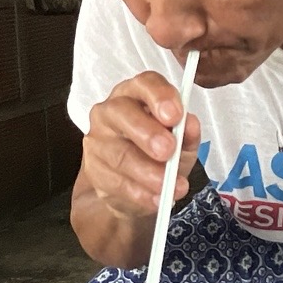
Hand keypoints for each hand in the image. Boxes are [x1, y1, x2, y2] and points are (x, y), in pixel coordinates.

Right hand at [81, 72, 200, 222]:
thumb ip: (188, 134)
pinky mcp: (92, 168)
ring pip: (119, 153)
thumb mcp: (184, 144)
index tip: (175, 116)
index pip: (145, 84)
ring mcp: (98, 139)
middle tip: (168, 151)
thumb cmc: (160, 154)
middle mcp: (113, 110)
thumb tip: (190, 125)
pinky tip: (157, 199)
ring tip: (170, 187)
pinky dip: (139, 193)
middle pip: (122, 113)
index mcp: (138, 94)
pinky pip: (114, 181)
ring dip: (147, 172)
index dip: (160, 97)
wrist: (135, 188)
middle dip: (147, 133)